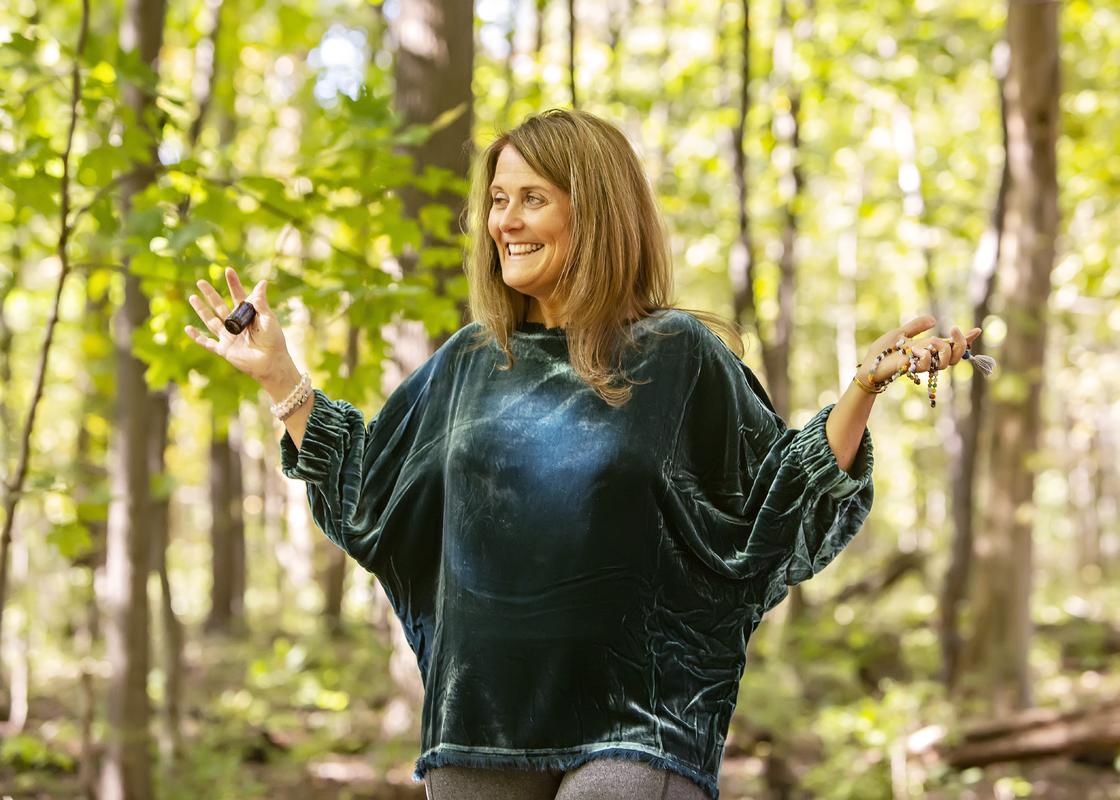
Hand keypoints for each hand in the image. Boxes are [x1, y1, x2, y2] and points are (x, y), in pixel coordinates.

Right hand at [185, 267, 293, 384]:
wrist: (271, 362)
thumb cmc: (273, 340)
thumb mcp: (268, 319)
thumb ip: (261, 302)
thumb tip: (262, 282)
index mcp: (248, 315)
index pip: (238, 296)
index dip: (233, 284)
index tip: (228, 270)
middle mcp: (236, 324)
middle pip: (220, 306)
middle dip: (210, 294)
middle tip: (201, 282)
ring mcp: (228, 337)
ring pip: (211, 321)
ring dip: (201, 310)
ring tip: (192, 297)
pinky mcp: (224, 349)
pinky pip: (207, 343)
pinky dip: (197, 337)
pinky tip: (188, 329)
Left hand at [860, 315, 982, 385]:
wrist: (868, 365)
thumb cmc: (882, 351)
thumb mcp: (900, 333)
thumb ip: (916, 326)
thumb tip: (934, 320)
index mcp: (928, 349)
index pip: (952, 346)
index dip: (966, 340)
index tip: (977, 330)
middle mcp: (928, 358)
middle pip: (956, 356)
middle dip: (961, 343)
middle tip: (954, 329)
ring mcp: (921, 365)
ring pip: (946, 361)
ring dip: (941, 348)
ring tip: (927, 342)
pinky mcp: (912, 369)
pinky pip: (927, 364)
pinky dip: (924, 354)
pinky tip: (914, 350)